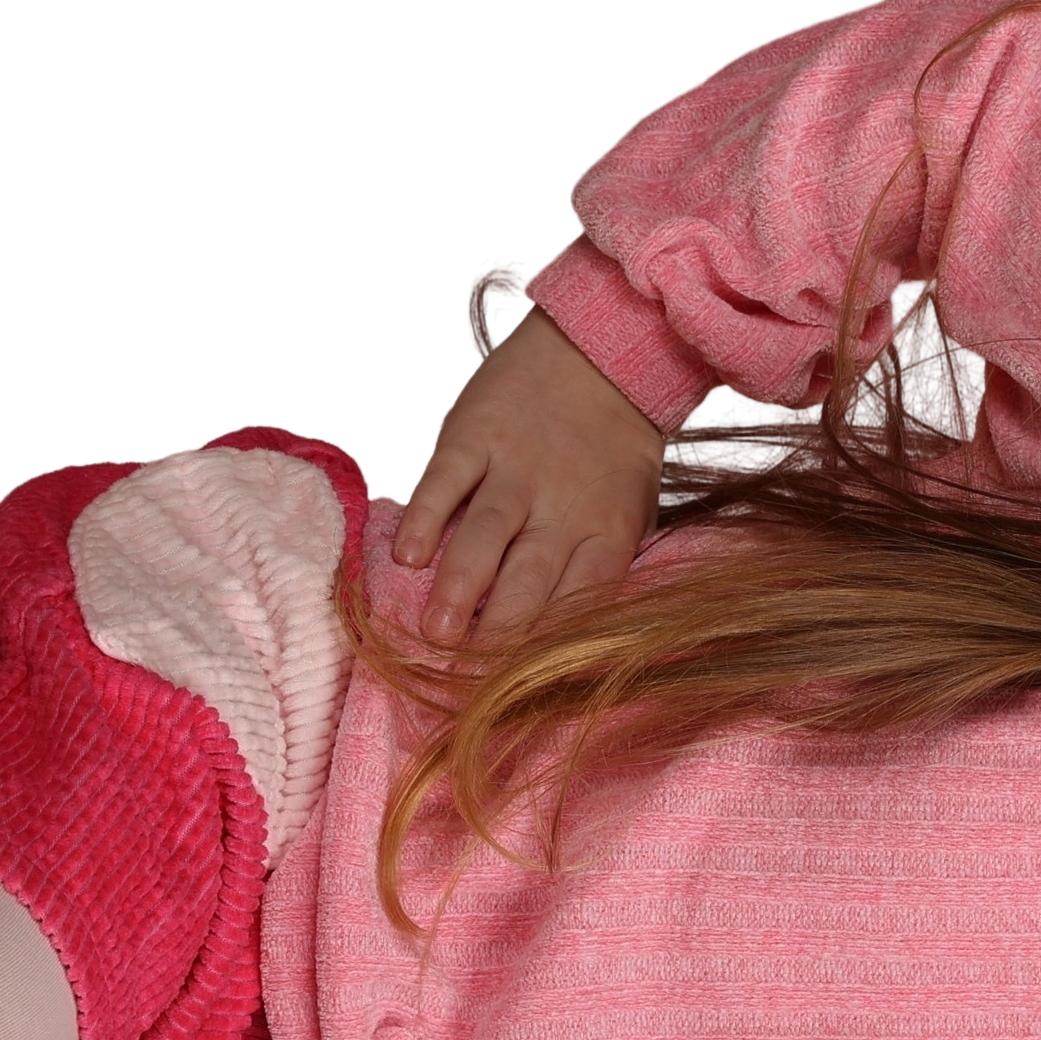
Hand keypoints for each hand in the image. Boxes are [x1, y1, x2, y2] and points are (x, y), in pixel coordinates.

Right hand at [389, 305, 665, 647]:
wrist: (603, 353)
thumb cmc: (616, 450)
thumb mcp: (633, 510)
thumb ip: (602, 564)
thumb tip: (571, 635)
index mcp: (608, 533)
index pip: (579, 601)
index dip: (547, 647)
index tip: (517, 686)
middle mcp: (563, 507)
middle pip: (529, 579)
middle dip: (496, 629)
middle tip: (463, 667)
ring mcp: (518, 469)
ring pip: (486, 536)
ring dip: (459, 587)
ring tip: (434, 631)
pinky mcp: (478, 433)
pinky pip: (447, 481)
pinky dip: (425, 518)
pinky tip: (407, 555)